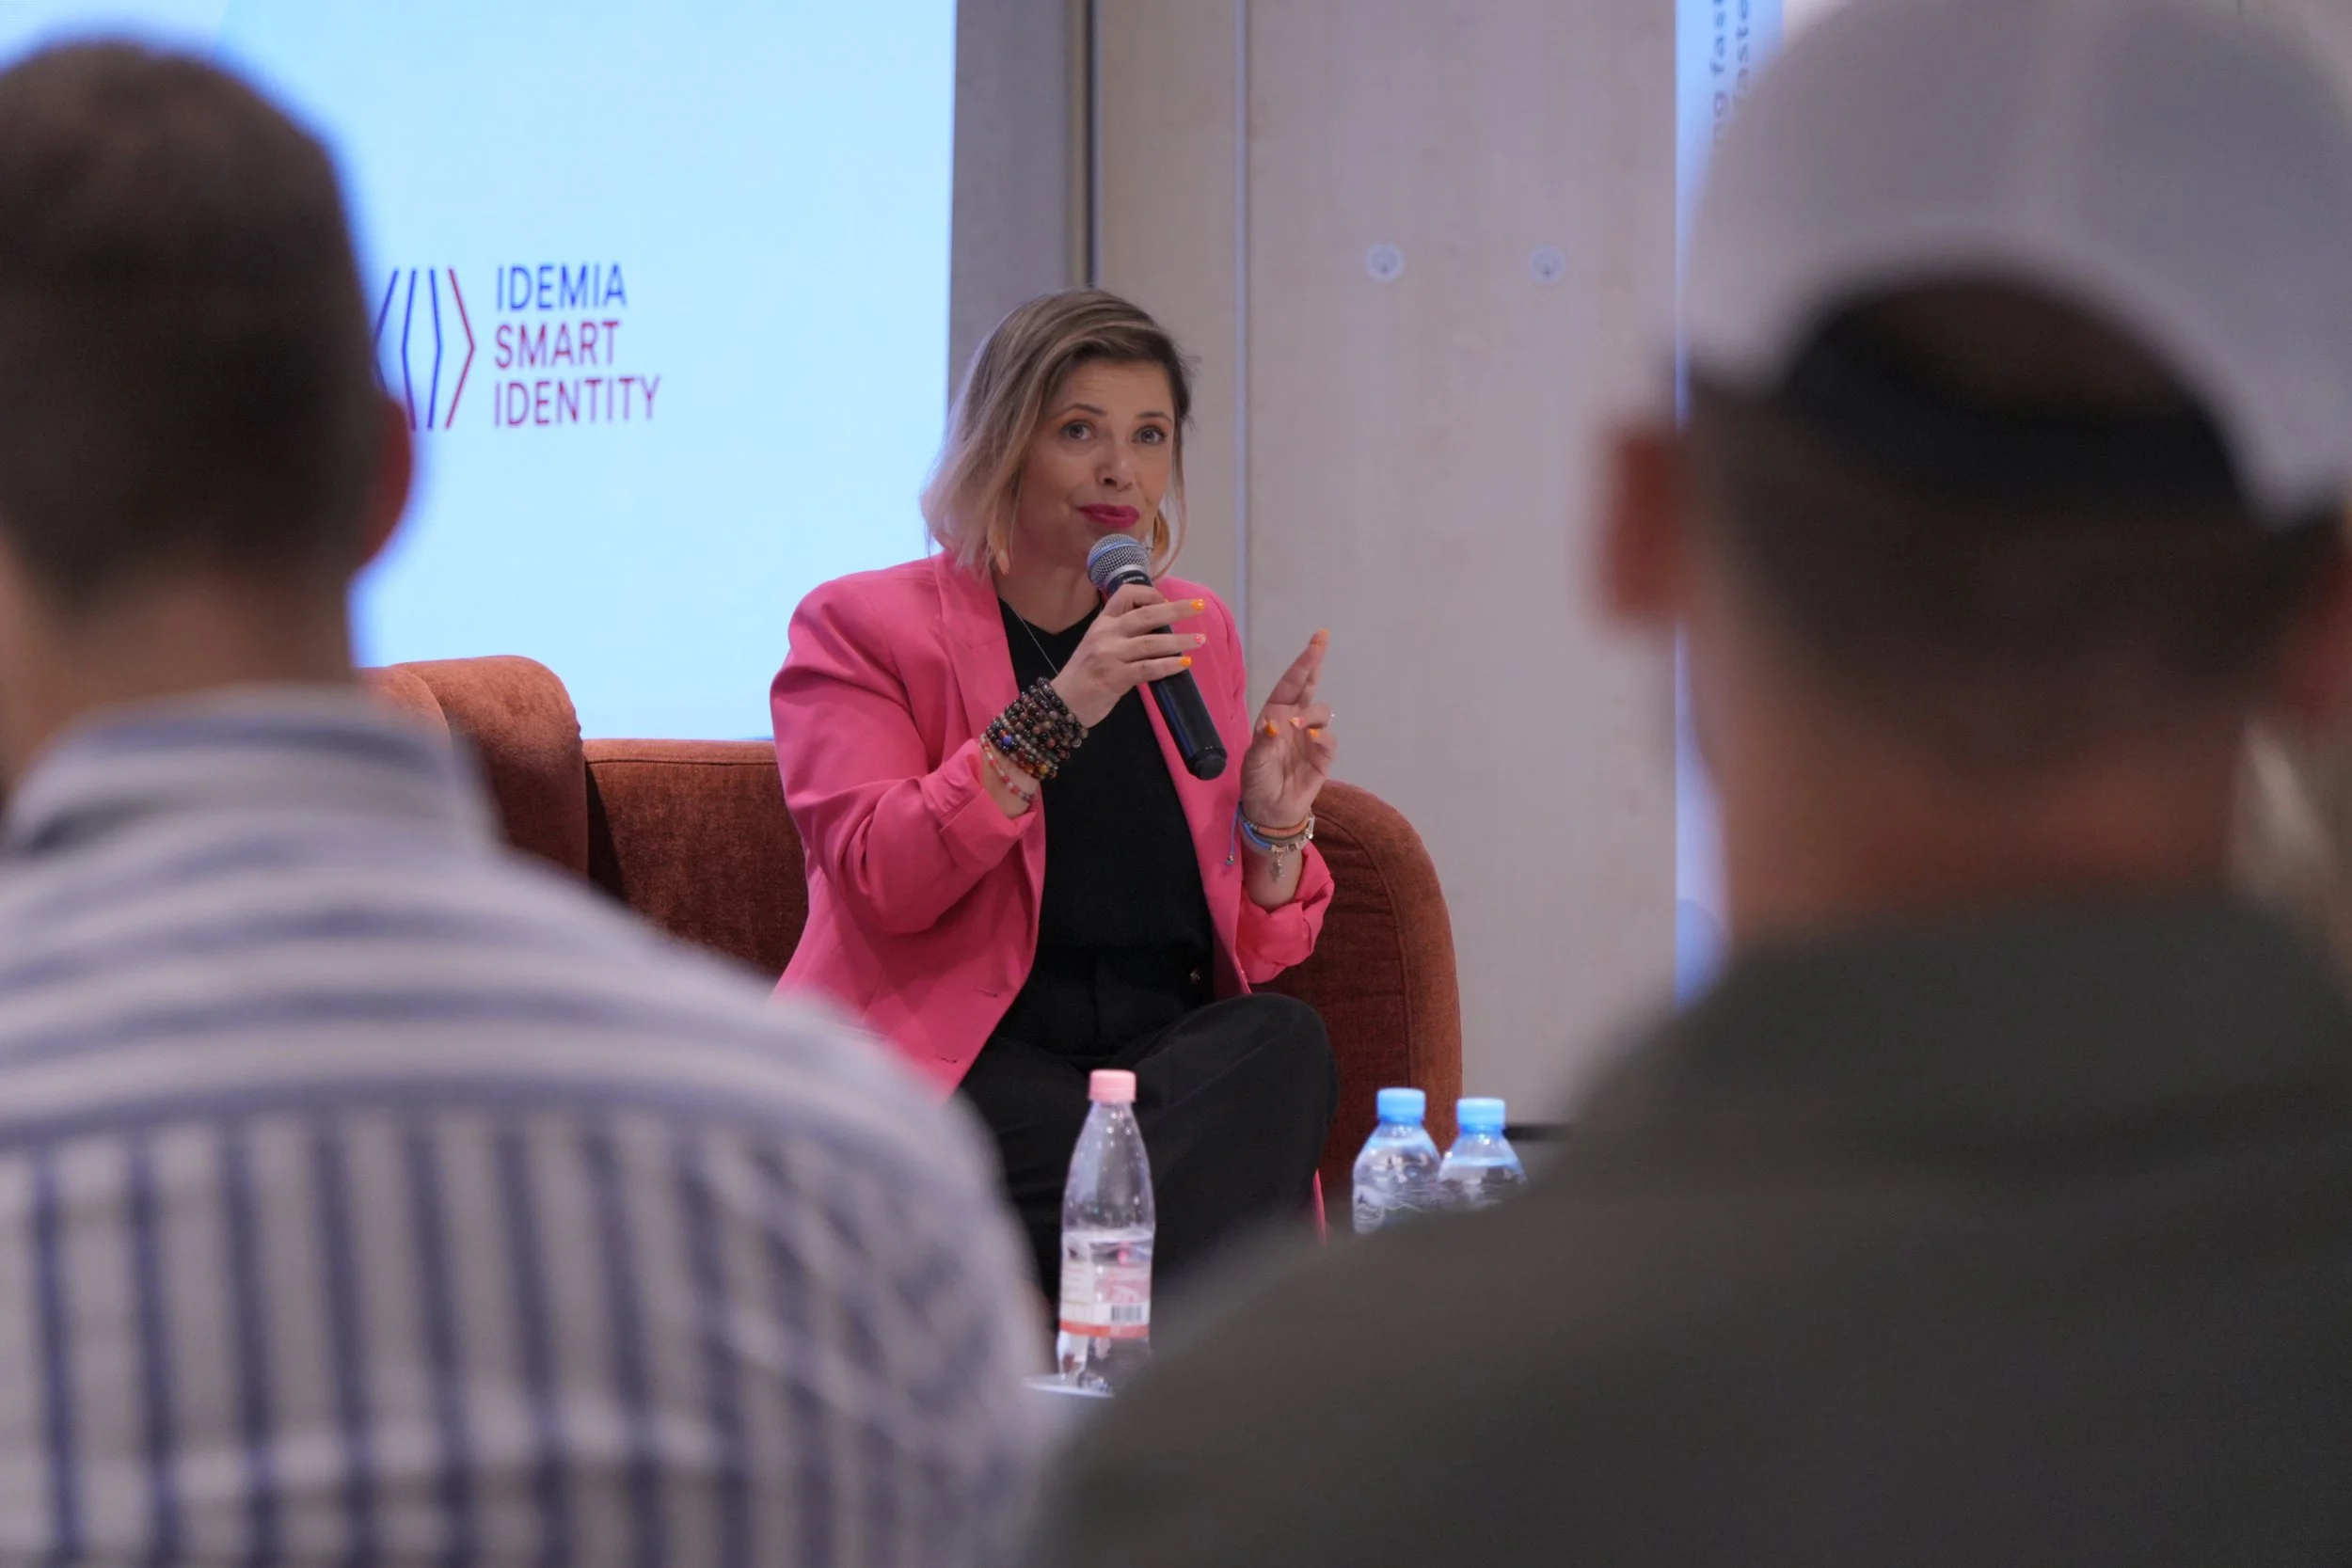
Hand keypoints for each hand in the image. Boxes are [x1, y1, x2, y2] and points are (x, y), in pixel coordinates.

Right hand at [1049, 582, 1207, 727]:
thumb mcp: (1097, 645)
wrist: (1062, 704)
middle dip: (1177, 610)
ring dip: (1179, 641)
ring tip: (1200, 640)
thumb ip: (1121, 635)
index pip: (1126, 594)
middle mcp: (1106, 634)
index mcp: (1102, 622)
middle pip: (1146, 614)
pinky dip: (1169, 666)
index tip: (1167, 601)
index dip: (1150, 593)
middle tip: (1199, 606)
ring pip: (1152, 642)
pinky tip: (1184, 664)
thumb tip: (1158, 630)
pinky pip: (1148, 669)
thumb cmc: (1084, 675)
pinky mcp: (1115, 677)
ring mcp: (1110, 655)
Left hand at [1239, 630, 1333, 829]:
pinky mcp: (1322, 756)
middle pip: (1308, 686)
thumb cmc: (1257, 781)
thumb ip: (1263, 742)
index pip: (1290, 684)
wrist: (1269, 811)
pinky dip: (1321, 736)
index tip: (1316, 642)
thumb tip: (1274, 724)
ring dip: (1310, 713)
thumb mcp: (1253, 761)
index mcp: (1275, 715)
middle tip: (1321, 642)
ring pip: (1320, 711)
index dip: (1303, 663)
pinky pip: (1328, 739)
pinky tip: (1311, 738)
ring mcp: (1310, 737)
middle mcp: (1294, 720)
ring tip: (1296, 727)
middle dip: (1315, 663)